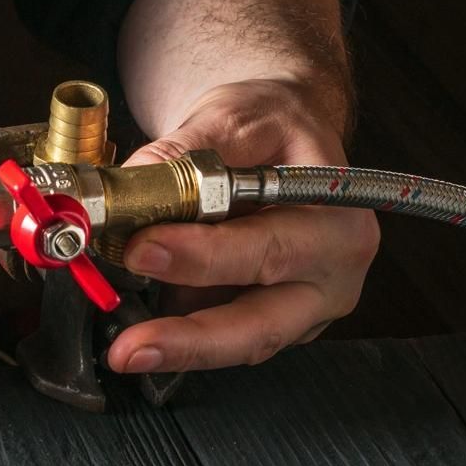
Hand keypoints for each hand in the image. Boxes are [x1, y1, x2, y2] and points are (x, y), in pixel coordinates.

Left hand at [104, 79, 378, 373]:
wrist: (285, 137)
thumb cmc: (271, 126)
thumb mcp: (233, 117)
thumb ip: (183, 152)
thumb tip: (131, 185)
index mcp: (339, 221)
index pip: (270, 248)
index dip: (205, 257)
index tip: (142, 249)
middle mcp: (333, 276)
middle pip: (261, 325)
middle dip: (190, 338)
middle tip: (129, 348)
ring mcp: (306, 308)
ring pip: (238, 343)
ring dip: (178, 346)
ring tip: (126, 347)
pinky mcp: (274, 322)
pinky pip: (223, 338)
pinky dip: (180, 332)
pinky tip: (144, 325)